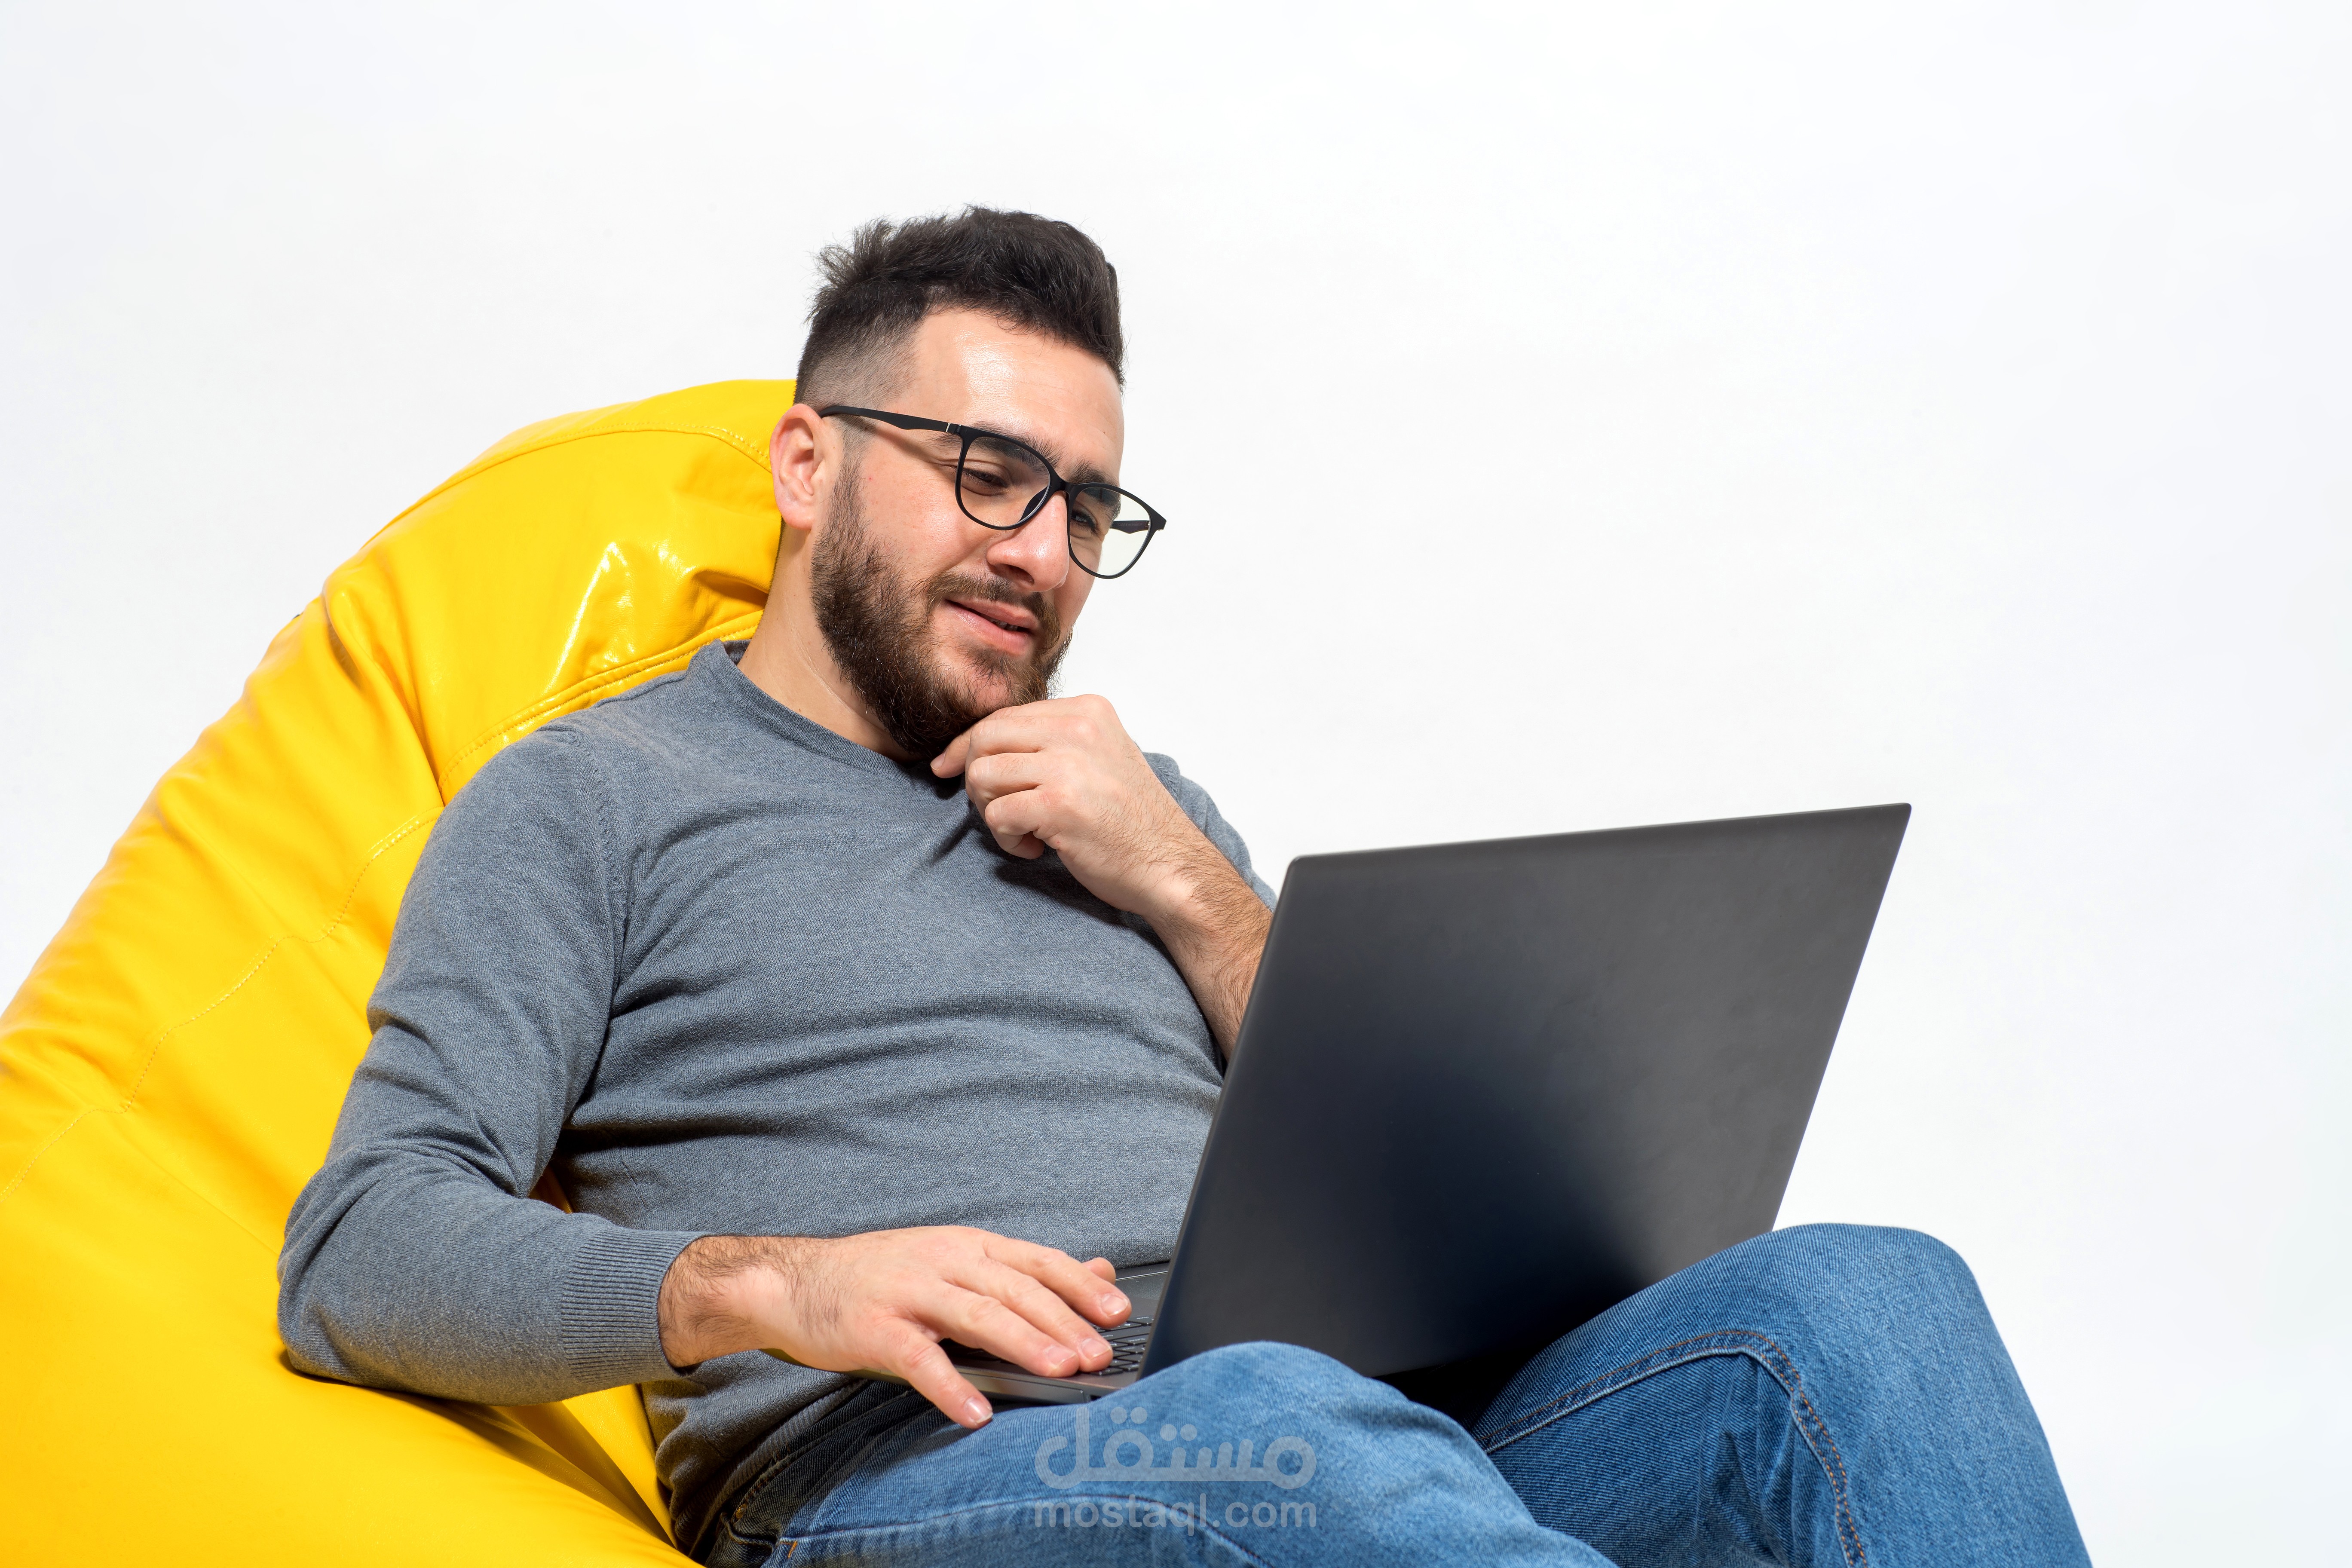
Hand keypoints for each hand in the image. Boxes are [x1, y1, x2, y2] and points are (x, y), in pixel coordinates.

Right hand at [656, 1226, 1129, 1428]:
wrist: (794, 1281)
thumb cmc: (884, 1277)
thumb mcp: (956, 1260)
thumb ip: (1023, 1270)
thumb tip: (1098, 1270)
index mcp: (968, 1246)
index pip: (1036, 1261)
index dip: (1079, 1285)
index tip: (1118, 1311)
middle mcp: (943, 1261)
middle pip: (1014, 1289)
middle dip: (1062, 1320)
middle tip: (1099, 1351)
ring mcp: (908, 1292)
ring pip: (975, 1315)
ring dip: (1022, 1342)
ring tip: (1060, 1369)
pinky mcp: (874, 1328)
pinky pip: (919, 1359)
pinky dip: (950, 1386)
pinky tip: (976, 1411)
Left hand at [931, 694, 1208, 921]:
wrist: (1170, 866)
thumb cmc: (1130, 822)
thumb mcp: (1097, 759)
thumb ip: (1049, 743)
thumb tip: (973, 746)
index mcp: (1087, 709)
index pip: (1004, 715)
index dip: (967, 745)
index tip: (948, 767)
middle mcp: (1078, 727)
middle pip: (984, 738)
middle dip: (976, 778)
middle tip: (1001, 810)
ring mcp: (1069, 764)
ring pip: (982, 775)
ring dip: (992, 812)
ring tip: (1026, 831)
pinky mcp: (1059, 804)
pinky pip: (997, 814)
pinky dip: (1007, 840)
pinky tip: (1037, 848)